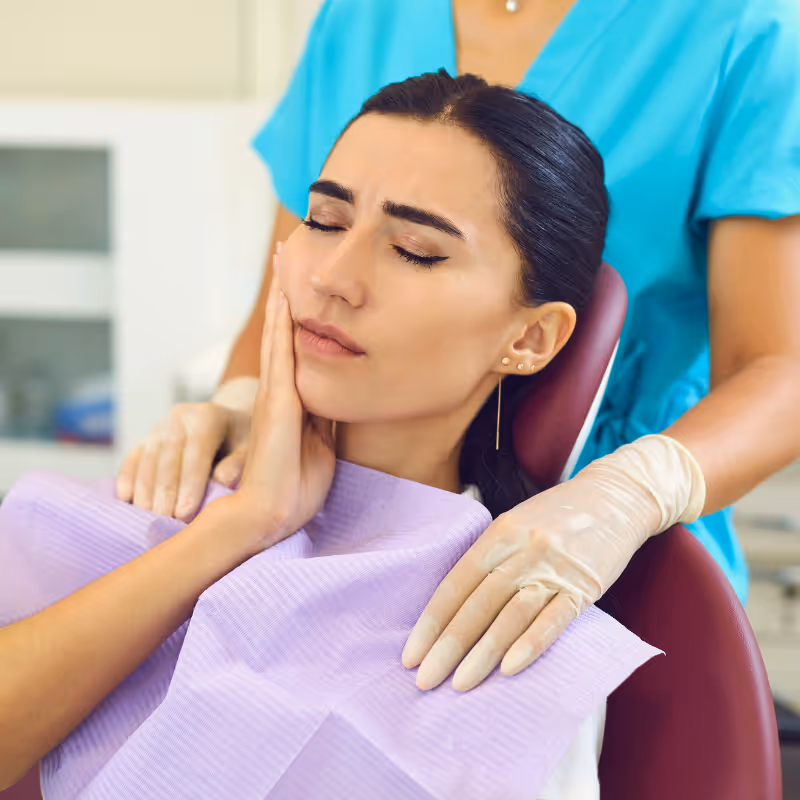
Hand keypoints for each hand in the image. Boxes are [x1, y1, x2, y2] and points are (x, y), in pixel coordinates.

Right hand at [117, 396, 252, 521]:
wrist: (227, 422)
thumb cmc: (241, 442)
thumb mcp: (250, 448)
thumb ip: (239, 463)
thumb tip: (224, 480)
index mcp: (208, 416)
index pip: (196, 452)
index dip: (190, 485)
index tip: (184, 514)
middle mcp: (180, 417)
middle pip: (168, 459)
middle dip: (165, 494)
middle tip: (164, 522)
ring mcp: (159, 427)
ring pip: (146, 461)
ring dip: (145, 492)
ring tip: (148, 519)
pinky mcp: (145, 439)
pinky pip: (132, 460)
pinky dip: (127, 480)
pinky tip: (126, 500)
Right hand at [223, 254, 335, 554]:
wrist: (272, 513)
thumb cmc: (295, 484)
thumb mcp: (322, 441)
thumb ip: (326, 415)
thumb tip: (341, 391)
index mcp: (293, 398)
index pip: (296, 345)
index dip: (297, 311)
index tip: (300, 280)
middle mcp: (281, 390)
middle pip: (282, 330)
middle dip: (285, 291)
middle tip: (285, 252)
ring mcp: (277, 395)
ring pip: (279, 335)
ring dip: (282, 297)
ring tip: (283, 260)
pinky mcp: (279, 406)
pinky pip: (282, 358)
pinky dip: (283, 327)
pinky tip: (286, 301)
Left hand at [401, 434, 705, 690]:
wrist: (617, 497)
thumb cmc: (558, 513)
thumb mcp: (516, 521)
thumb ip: (489, 556)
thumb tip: (455, 604)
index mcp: (500, 532)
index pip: (456, 583)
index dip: (432, 621)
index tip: (411, 654)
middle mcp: (523, 549)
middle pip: (478, 604)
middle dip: (448, 646)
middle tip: (425, 680)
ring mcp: (555, 568)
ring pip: (511, 615)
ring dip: (482, 654)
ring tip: (459, 685)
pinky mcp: (585, 586)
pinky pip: (555, 619)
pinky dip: (531, 644)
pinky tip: (509, 669)